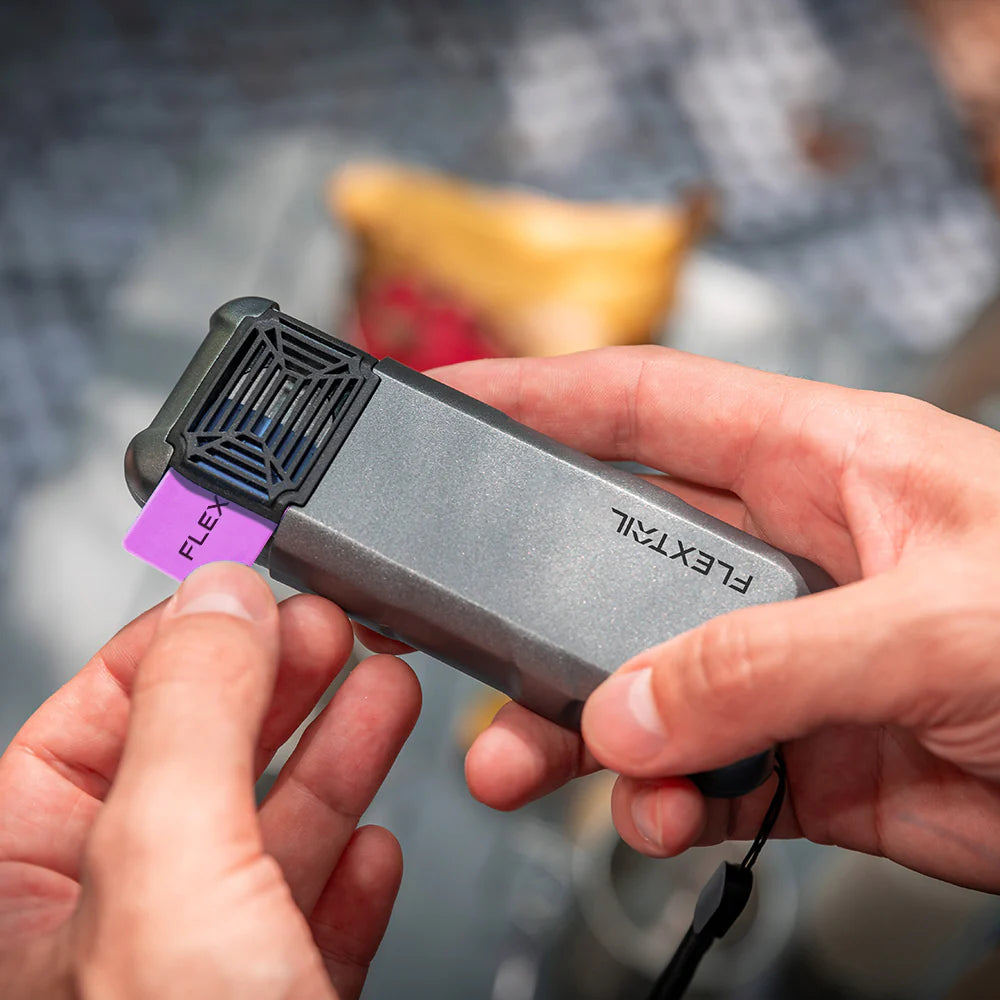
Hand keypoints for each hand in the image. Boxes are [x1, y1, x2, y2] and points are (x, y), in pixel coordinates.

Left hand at [0, 563, 420, 997]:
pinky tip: (377, 845)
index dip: (175, 644)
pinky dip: (355, 872)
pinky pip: (317, 918)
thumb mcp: (171, 860)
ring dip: (340, 759)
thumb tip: (221, 594)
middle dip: (279, 685)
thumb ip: (194, 710)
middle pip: (200, 763)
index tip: (249, 596)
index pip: (87, 720)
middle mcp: (109, 933)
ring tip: (387, 691)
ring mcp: (203, 975)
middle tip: (334, 631)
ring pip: (273, 835)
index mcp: (25, 894)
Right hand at [415, 346, 999, 891]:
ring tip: (523, 764)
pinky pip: (694, 770)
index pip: (645, 406)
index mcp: (817, 464)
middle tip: (456, 638)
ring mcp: (788, 658)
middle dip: (531, 601)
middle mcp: (788, 555)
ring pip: (639, 679)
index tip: (453, 405)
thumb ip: (768, 663)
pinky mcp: (803, 751)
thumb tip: (629, 710)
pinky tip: (663, 817)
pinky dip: (661, 801)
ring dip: (578, 726)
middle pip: (614, 557)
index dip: (539, 393)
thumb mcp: (939, 623)